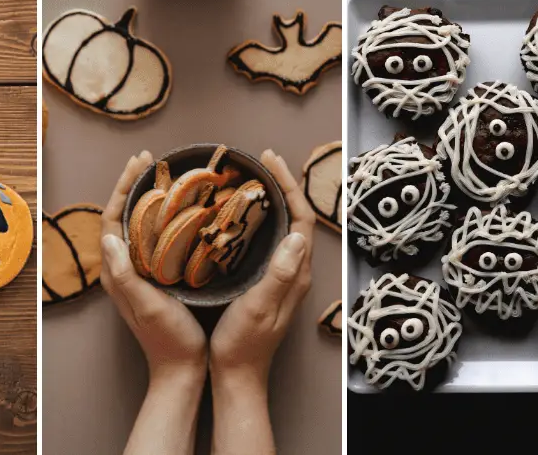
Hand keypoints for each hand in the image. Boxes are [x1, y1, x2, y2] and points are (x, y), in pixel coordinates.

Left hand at [100, 151, 207, 382]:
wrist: (182, 370)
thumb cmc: (169, 339)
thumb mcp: (148, 305)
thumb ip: (126, 274)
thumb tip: (108, 237)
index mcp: (118, 272)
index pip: (112, 217)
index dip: (123, 187)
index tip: (140, 163)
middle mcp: (123, 269)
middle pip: (122, 215)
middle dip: (132, 184)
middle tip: (149, 160)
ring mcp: (139, 273)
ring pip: (137, 224)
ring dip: (145, 197)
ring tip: (162, 175)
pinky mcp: (155, 278)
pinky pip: (152, 237)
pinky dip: (161, 216)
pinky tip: (178, 209)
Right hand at [209, 149, 314, 384]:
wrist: (236, 376)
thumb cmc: (244, 344)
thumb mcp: (261, 306)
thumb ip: (280, 273)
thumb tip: (300, 235)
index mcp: (295, 273)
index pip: (301, 218)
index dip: (290, 186)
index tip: (270, 161)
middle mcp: (292, 271)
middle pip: (295, 217)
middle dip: (282, 184)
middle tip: (261, 161)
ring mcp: (279, 276)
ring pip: (281, 227)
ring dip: (270, 199)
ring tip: (250, 178)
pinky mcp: (264, 282)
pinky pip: (267, 240)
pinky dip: (257, 219)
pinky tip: (237, 215)